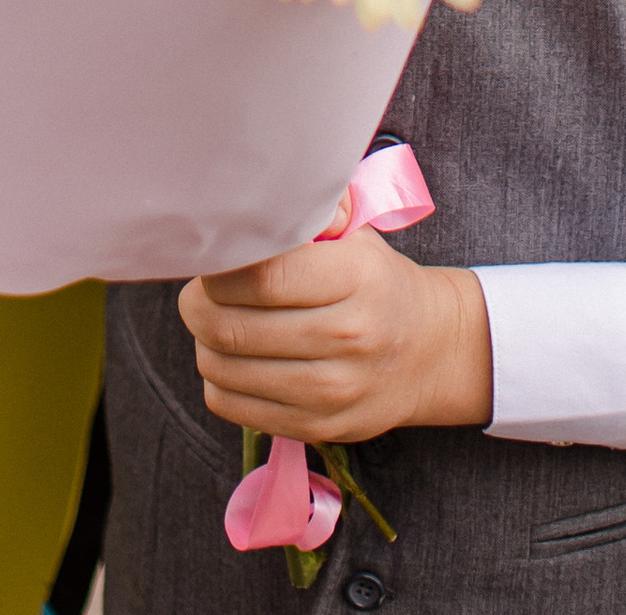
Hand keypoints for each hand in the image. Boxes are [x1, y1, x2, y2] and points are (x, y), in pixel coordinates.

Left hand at [181, 227, 492, 441]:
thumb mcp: (358, 234)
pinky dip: (217, 379)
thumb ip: (312, 210)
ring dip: (203, 341)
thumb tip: (256, 197)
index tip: (214, 257)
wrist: (427, 351)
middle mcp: (348, 337)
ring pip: (225, 369)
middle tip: (198, 290)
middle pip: (233, 326)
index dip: (221, 267)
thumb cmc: (375, 281)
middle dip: (198, 304)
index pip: (264, 276)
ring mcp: (333, 391)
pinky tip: (232, 358)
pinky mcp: (317, 427)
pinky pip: (233, 406)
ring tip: (214, 320)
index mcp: (357, 277)